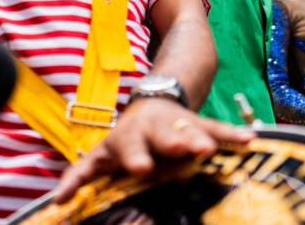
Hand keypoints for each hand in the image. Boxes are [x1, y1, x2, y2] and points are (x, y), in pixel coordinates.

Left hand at [52, 98, 253, 203]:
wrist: (152, 103)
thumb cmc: (125, 142)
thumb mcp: (101, 156)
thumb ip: (79, 178)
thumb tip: (56, 201)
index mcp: (127, 140)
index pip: (129, 149)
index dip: (135, 158)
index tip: (140, 169)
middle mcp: (153, 130)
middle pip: (163, 136)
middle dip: (173, 142)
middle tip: (182, 149)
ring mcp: (178, 125)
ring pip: (191, 129)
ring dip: (201, 138)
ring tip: (211, 147)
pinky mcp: (200, 124)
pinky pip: (218, 129)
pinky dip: (231, 135)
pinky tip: (248, 140)